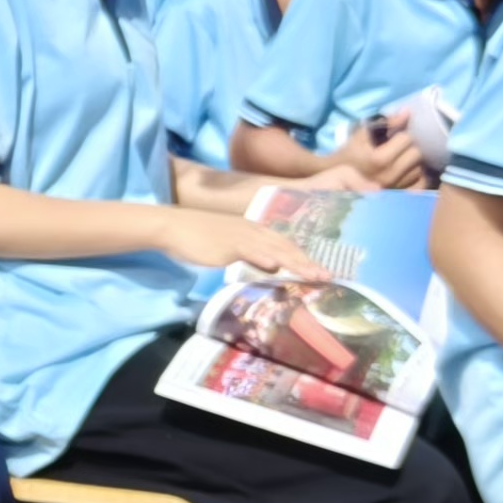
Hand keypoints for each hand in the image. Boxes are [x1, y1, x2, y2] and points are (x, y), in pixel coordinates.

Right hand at [157, 209, 325, 280]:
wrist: (173, 226)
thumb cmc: (199, 237)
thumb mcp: (232, 247)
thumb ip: (254, 256)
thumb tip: (273, 267)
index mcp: (255, 231)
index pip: (285, 244)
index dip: (304, 257)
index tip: (321, 271)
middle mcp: (253, 231)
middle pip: (286, 246)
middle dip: (307, 262)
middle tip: (328, 276)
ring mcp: (241, 236)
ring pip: (274, 248)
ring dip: (295, 261)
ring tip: (314, 274)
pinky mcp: (227, 243)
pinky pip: (248, 249)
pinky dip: (262, 256)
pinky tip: (275, 265)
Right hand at [331, 119, 424, 192]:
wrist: (339, 177)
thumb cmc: (352, 152)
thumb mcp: (363, 133)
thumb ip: (386, 122)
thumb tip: (408, 113)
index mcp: (379, 159)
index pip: (406, 139)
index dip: (402, 134)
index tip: (395, 136)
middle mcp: (389, 176)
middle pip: (416, 154)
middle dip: (410, 147)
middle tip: (401, 147)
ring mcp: (395, 189)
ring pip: (419, 169)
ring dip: (414, 162)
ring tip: (403, 159)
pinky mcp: (399, 197)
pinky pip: (420, 185)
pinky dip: (418, 177)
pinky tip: (409, 172)